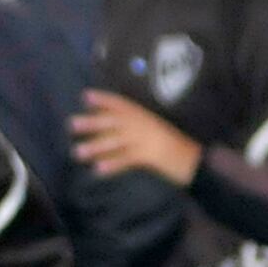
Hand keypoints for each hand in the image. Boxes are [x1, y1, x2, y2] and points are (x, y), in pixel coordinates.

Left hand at [70, 90, 202, 186]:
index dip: (104, 99)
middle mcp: (144, 125)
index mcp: (145, 116)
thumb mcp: (153, 130)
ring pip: (117, 141)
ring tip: (78, 152)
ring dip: (96, 147)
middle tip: (72, 124)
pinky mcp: (151, 157)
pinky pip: (128, 161)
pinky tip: (98, 170)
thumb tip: (106, 128)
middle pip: (115, 121)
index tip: (86, 96)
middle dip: (93, 123)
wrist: (195, 160)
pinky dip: (113, 166)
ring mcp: (147, 140)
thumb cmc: (172, 146)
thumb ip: (135, 126)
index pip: (122, 105)